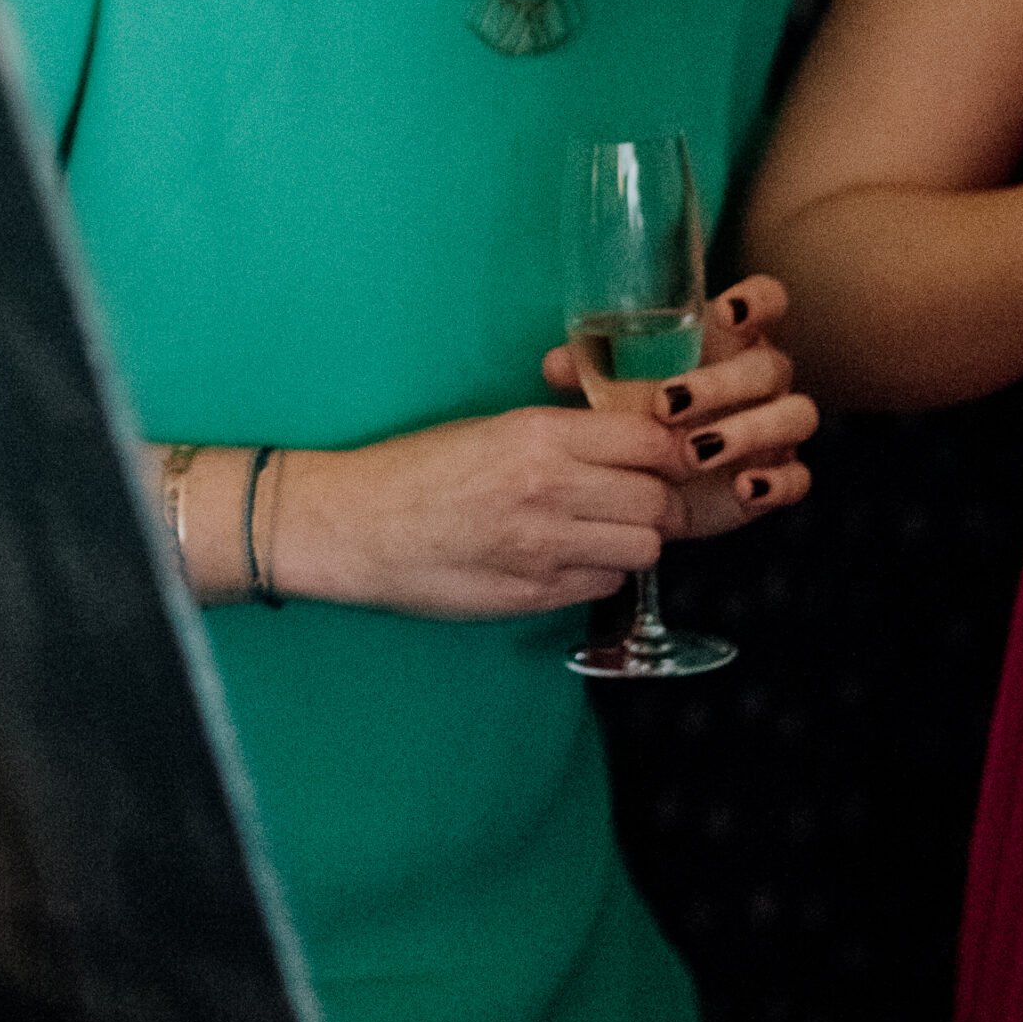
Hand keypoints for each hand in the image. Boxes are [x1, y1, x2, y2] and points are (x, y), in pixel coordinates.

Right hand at [276, 403, 699, 619]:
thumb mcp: (491, 427)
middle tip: (638, 499)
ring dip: (633, 540)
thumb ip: (564, 434)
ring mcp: (545, 547)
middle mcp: (551, 488)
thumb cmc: (415, 468)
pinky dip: (599, 572)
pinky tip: (568, 557)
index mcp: (540, 434)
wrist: (356, 524)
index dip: (666, 451)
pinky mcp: (535, 594)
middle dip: (658, 501)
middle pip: (658, 500)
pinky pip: (605, 584)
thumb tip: (632, 443)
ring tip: (602, 530)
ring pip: (644, 548)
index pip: (650, 440)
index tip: (660, 457)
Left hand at [544, 275, 814, 537]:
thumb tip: (555, 365)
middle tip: (667, 404)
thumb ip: (589, 367)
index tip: (728, 313)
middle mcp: (763, 377)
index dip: (758, 301)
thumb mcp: (612, 385)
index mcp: (731, 339)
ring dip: (750, 431)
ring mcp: (778, 425)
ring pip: (796, 416)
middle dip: (724, 383)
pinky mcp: (780, 474)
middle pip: (772, 365)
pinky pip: (799, 475)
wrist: (650, 477)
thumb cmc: (638, 410)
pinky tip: (742, 486)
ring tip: (695, 451)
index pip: (768, 301)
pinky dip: (776, 482)